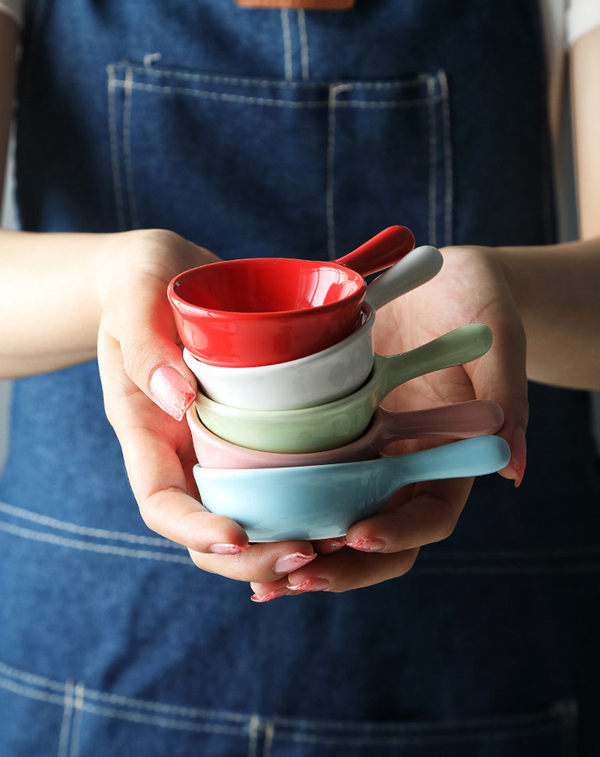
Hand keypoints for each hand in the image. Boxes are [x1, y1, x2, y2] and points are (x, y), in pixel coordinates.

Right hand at [96, 229, 322, 581]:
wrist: (171, 276)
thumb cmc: (142, 281)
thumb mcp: (134, 295)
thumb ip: (143, 343)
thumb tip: (177, 399)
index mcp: (145, 431)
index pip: (161, 501)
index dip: (194, 528)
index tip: (237, 536)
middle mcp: (182, 452)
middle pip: (208, 531)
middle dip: (253, 556)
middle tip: (309, 553)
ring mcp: (219, 446)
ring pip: (250, 515)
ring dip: (288, 538)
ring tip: (338, 542)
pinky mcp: (255, 432)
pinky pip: (280, 477)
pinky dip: (308, 500)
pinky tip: (348, 506)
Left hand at [249, 245, 527, 599]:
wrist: (438, 280)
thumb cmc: (476, 299)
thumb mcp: (496, 334)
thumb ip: (508, 394)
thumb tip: (516, 466)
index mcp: (449, 454)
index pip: (431, 514)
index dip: (400, 533)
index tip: (358, 534)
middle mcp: (405, 464)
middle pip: (379, 536)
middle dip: (342, 567)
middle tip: (293, 577)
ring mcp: (366, 452)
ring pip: (336, 519)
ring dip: (302, 552)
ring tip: (259, 577)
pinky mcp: (332, 433)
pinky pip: (307, 480)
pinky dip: (282, 511)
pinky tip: (243, 532)